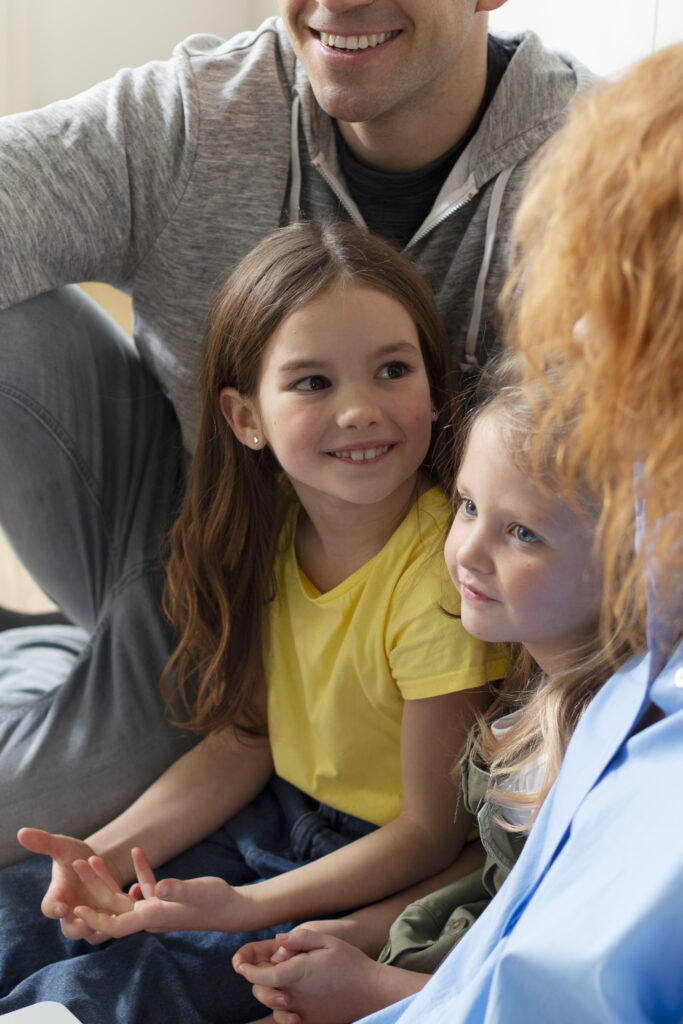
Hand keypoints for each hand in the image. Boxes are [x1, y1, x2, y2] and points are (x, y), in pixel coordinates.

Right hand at [17, 827, 118, 942]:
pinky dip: (128, 908)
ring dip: (107, 924)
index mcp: (58, 897)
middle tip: (88, 919)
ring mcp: (93, 919)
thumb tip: (21, 832)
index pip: (50, 908)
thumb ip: (45, 842)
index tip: (61, 906)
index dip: (54, 908)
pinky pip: (121, 922)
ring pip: (98, 932)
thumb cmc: (74, 855)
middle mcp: (73, 914)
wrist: (98, 863)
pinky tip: (137, 888)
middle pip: (72, 931)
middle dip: (80, 927)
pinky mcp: (113, 918)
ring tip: (116, 910)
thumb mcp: (62, 847)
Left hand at [72, 846, 248, 936]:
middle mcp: (151, 916)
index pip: (117, 925)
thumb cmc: (217, 901)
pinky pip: (146, 886)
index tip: (76, 909)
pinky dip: (139, 872)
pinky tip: (137, 853)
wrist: (234, 908)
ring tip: (94, 859)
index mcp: (154, 917)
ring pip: (125, 895)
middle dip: (93, 888)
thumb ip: (179, 889)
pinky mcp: (166, 900)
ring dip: (110, 879)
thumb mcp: (199, 891)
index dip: (95, 919)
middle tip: (76, 866)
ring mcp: (158, 908)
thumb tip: (158, 887)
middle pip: (114, 906)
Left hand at [234, 927, 394, 1023]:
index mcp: (298, 973)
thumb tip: (277, 941)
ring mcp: (304, 1013)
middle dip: (256, 981)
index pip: (263, 974)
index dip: (248, 969)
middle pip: (263, 993)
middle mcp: (297, 996)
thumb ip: (299, 938)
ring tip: (277, 984)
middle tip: (257, 971)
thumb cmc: (349, 962)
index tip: (240, 964)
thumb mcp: (326, 940)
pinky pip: (288, 1020)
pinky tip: (290, 1001)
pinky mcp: (312, 1023)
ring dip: (270, 996)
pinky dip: (283, 1011)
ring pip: (273, 1008)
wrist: (372, 992)